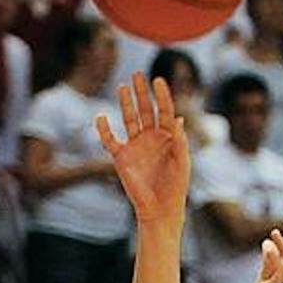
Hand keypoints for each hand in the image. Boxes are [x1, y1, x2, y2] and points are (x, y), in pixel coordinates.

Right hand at [95, 71, 189, 223]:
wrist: (160, 209)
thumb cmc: (176, 186)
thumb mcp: (182, 161)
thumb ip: (180, 141)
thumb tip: (177, 119)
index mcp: (168, 136)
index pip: (164, 110)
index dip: (162, 95)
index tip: (158, 79)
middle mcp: (151, 137)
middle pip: (145, 109)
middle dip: (142, 92)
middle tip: (138, 74)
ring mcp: (135, 146)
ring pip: (129, 119)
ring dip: (125, 103)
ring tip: (123, 86)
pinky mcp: (121, 158)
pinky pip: (110, 140)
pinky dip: (104, 130)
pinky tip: (101, 117)